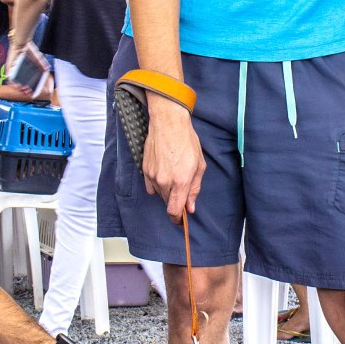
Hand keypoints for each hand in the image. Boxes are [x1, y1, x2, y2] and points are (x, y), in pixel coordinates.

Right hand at [141, 99, 204, 224]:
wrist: (168, 123)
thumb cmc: (186, 141)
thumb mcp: (199, 165)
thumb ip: (194, 189)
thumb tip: (190, 206)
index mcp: (180, 181)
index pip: (174, 211)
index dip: (177, 219)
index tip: (180, 220)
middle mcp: (165, 181)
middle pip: (167, 202)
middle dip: (175, 200)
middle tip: (182, 188)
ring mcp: (153, 176)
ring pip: (159, 194)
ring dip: (166, 191)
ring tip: (173, 173)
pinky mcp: (145, 170)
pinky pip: (150, 186)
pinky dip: (157, 184)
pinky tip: (164, 172)